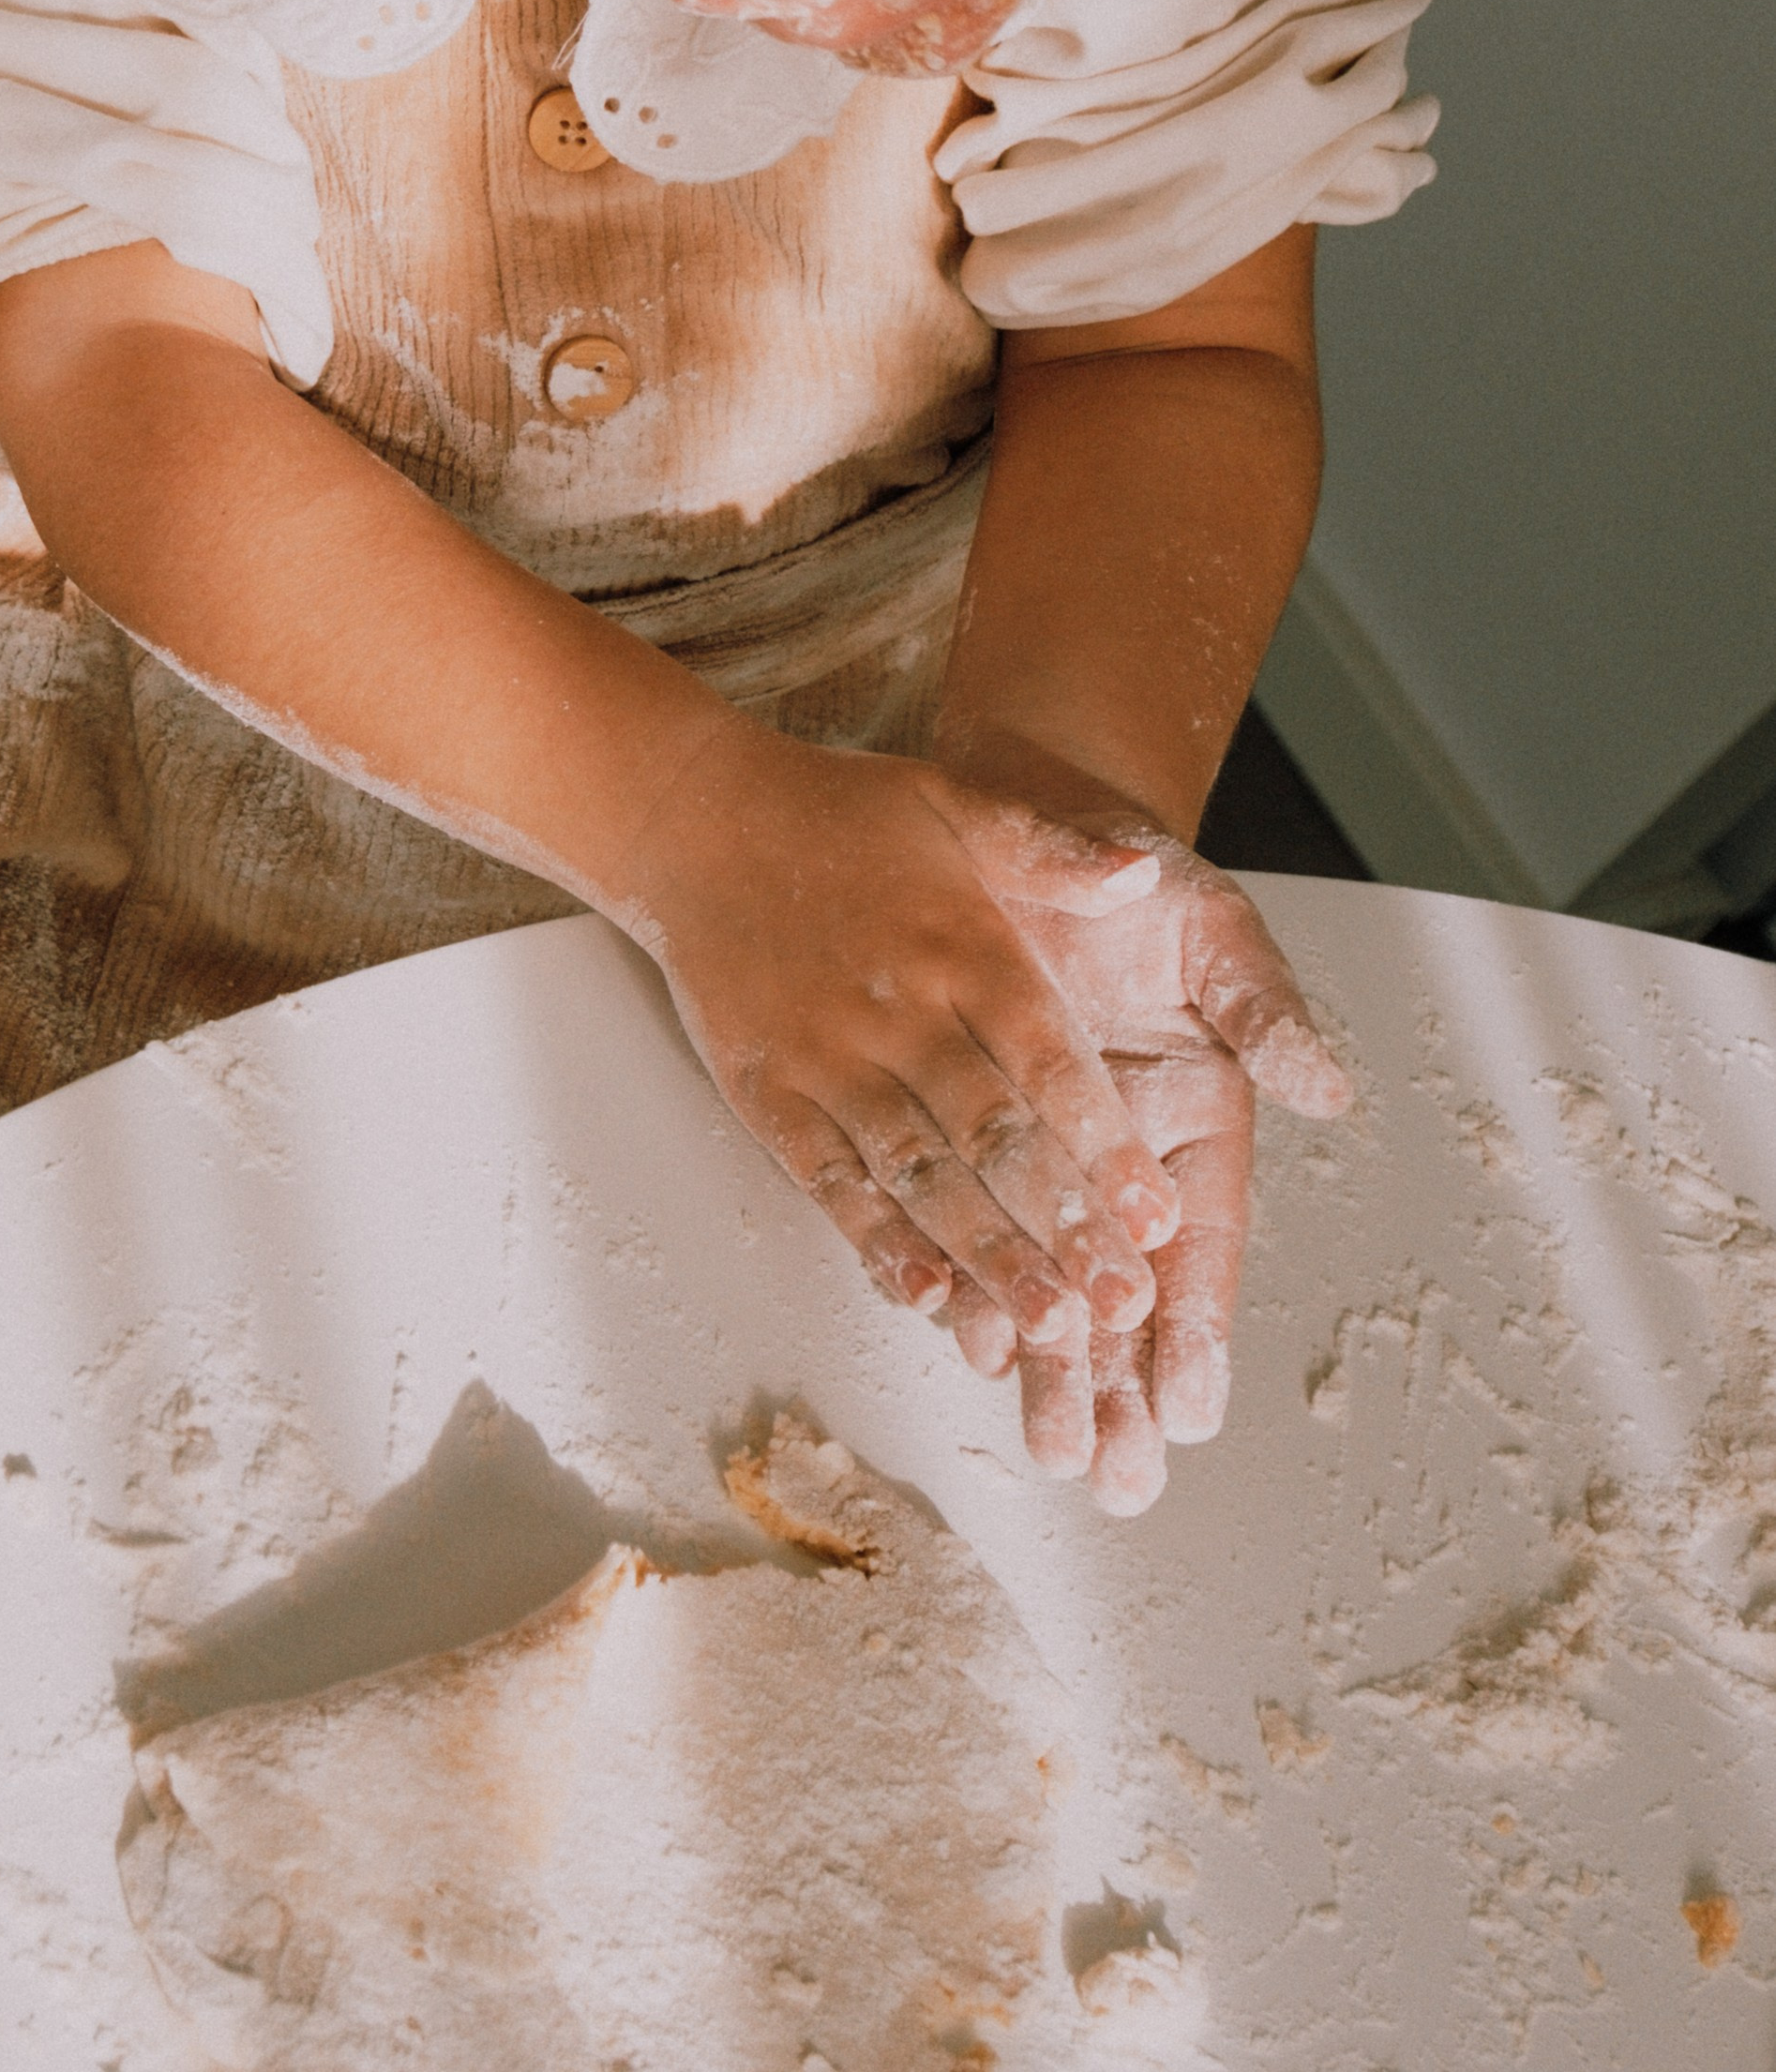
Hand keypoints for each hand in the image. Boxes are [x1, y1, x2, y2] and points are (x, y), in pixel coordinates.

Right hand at [617, 724, 1199, 1363]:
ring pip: (921, 1176)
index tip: (1156, 1216)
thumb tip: (1144, 875)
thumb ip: (1054, 848)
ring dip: (987, 1257)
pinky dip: (878, 1243)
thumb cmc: (838, 815)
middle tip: (1121, 1305)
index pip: (1049, 1062)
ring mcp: (830, 1060)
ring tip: (1047, 1328)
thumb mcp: (958, 801)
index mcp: (965, 946)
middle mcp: (901, 1012)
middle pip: (993, 1137)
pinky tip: (926, 1297)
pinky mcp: (771, 1094)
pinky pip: (831, 1181)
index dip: (1104, 1145)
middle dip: (1063, 1228)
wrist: (694, 820)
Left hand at [930, 777, 1352, 1511]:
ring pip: (1055, 1277)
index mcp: (1191, 1110)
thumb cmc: (1124, 867)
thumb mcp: (1203, 918)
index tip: (1193, 1408)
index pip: (1198, 1237)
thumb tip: (1324, 1083)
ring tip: (1057, 1456)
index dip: (1194, 1323)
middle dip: (1123, 1384)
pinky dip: (971, 1284)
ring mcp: (1046, 1149)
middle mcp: (1120, 1150)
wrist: (1015, 814)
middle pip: (1127, 1287)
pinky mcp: (971, 1131)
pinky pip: (973, 1223)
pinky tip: (969, 1345)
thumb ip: (1258, 1001)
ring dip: (1056, 1368)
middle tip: (1117, 1478)